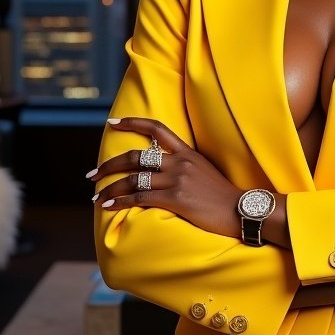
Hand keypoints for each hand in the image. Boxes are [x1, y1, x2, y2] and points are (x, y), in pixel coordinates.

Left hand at [89, 117, 241, 238]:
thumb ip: (183, 168)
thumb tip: (160, 173)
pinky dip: (121, 202)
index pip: (157, 129)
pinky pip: (140, 198)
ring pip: (134, 179)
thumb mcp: (204, 172)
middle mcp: (180, 162)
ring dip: (110, 189)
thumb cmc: (224, 197)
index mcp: (187, 152)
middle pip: (136, 157)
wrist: (242, 211)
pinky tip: (109, 206)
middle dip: (109, 165)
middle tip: (93, 175)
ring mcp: (178, 180)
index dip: (132, 123)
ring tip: (97, 197)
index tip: (112, 123)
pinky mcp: (177, 199)